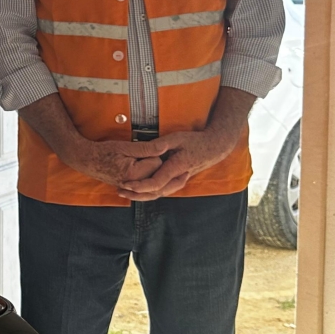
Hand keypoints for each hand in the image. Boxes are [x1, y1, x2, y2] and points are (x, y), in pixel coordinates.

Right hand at [57, 137, 166, 187]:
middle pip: (158, 173)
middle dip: (155, 163)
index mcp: (134, 174)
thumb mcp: (124, 146)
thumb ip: (146, 148)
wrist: (86, 160)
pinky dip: (148, 177)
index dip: (154, 153)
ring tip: (143, 160)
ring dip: (153, 170)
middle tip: (146, 154)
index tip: (145, 148)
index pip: (158, 163)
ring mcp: (132, 189)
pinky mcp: (130, 189)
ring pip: (154, 180)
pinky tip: (143, 170)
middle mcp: (134, 185)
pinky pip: (147, 185)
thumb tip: (165, 147)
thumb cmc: (103, 152)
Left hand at [116, 125, 242, 200]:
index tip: (126, 185)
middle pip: (156, 192)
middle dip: (137, 194)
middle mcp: (177, 177)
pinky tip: (139, 191)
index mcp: (176, 167)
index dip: (140, 186)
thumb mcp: (177, 138)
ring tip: (125, 193)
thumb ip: (161, 144)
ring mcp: (179, 180)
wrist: (214, 147)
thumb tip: (146, 150)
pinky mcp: (178, 180)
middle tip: (119, 191)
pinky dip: (150, 192)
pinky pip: (163, 190)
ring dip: (142, 195)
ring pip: (160, 193)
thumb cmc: (195, 141)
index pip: (156, 182)